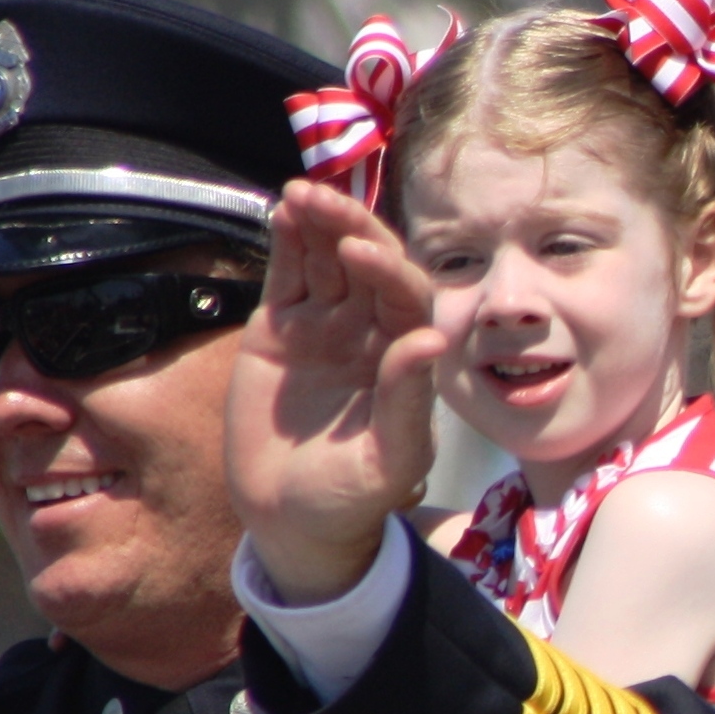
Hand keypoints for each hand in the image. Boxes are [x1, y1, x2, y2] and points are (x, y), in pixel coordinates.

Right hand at [224, 181, 444, 601]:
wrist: (294, 519)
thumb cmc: (355, 496)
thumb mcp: (390, 458)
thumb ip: (407, 398)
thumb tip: (432, 337)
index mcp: (408, 355)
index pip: (406, 297)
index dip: (387, 270)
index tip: (360, 252)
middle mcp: (371, 331)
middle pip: (368, 265)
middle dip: (351, 229)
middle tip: (326, 200)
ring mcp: (327, 326)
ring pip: (326, 262)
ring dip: (317, 225)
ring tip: (300, 194)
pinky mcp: (282, 329)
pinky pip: (289, 276)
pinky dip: (287, 243)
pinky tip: (282, 210)